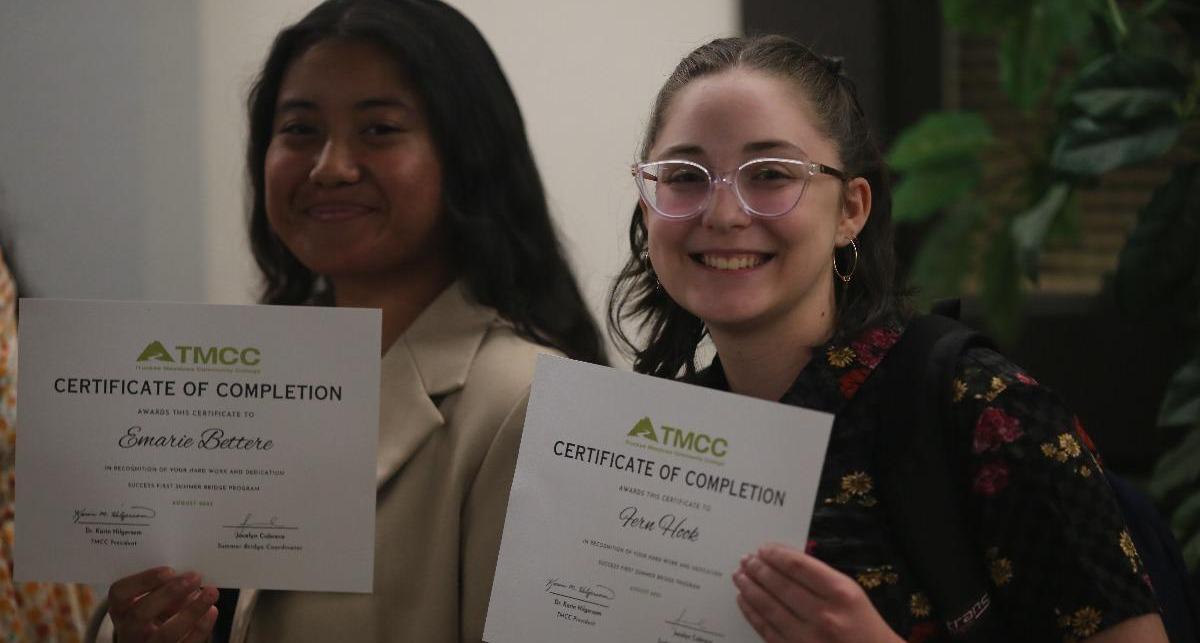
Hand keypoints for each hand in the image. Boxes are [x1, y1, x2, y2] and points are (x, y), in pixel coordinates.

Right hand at [108, 566, 218, 642]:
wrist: (153, 642)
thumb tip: (188, 578)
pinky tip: (212, 611)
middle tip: (195, 577)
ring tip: (211, 592)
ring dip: (192, 611)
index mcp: (122, 610)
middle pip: (140, 614)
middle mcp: (129, 630)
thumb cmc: (155, 613)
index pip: (119, 593)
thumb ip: (164, 589)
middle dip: (169, 593)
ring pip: (165, 634)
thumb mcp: (152, 601)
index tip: (169, 570)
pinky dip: (201, 628)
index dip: (143, 580)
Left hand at [733, 543, 901, 642]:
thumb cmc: (862, 623)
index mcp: (840, 593)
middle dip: (758, 570)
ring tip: (740, 576)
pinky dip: (752, 613)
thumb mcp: (850, 592)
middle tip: (746, 560)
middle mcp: (824, 615)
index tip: (763, 548)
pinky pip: (767, 630)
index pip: (798, 567)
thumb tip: (782, 560)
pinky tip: (744, 600)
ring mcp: (809, 638)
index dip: (776, 555)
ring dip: (750, 589)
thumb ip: (820, 576)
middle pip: (780, 585)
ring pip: (769, 607)